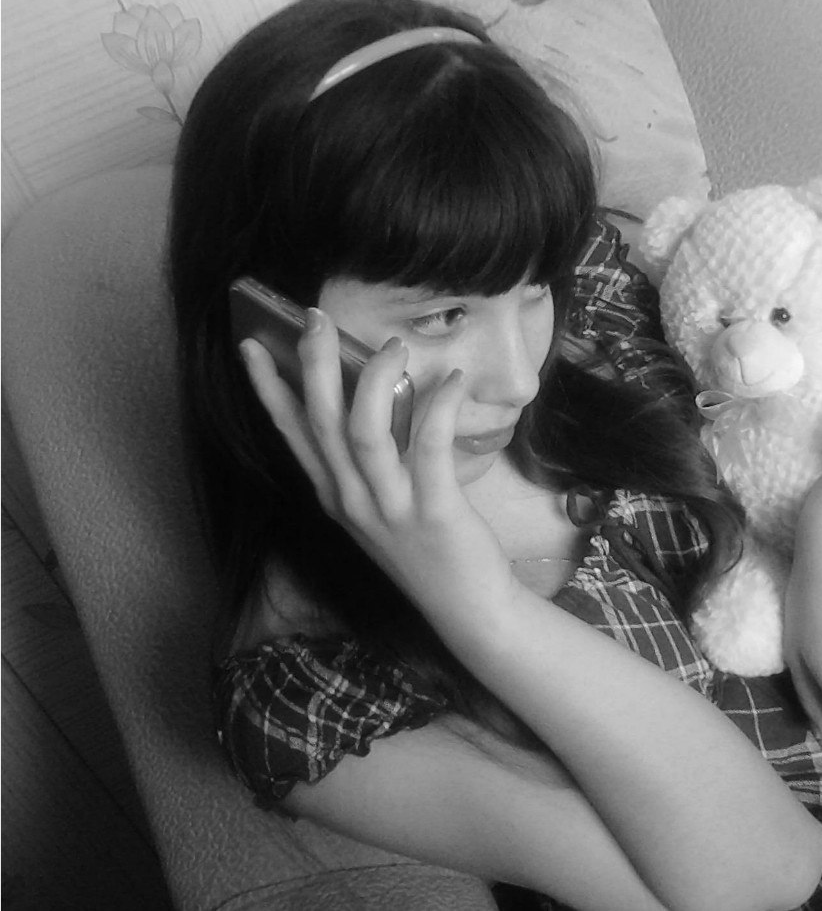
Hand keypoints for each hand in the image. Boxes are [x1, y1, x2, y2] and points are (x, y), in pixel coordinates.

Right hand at [239, 308, 511, 615]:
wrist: (466, 606)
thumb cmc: (425, 546)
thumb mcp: (381, 505)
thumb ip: (368, 459)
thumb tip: (370, 395)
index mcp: (335, 495)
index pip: (293, 434)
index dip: (270, 388)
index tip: (252, 344)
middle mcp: (351, 500)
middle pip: (321, 422)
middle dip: (313, 365)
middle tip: (315, 318)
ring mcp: (389, 508)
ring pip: (362, 432)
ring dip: (373, 381)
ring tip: (391, 347)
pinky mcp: (434, 512)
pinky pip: (429, 448)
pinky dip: (439, 408)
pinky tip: (453, 380)